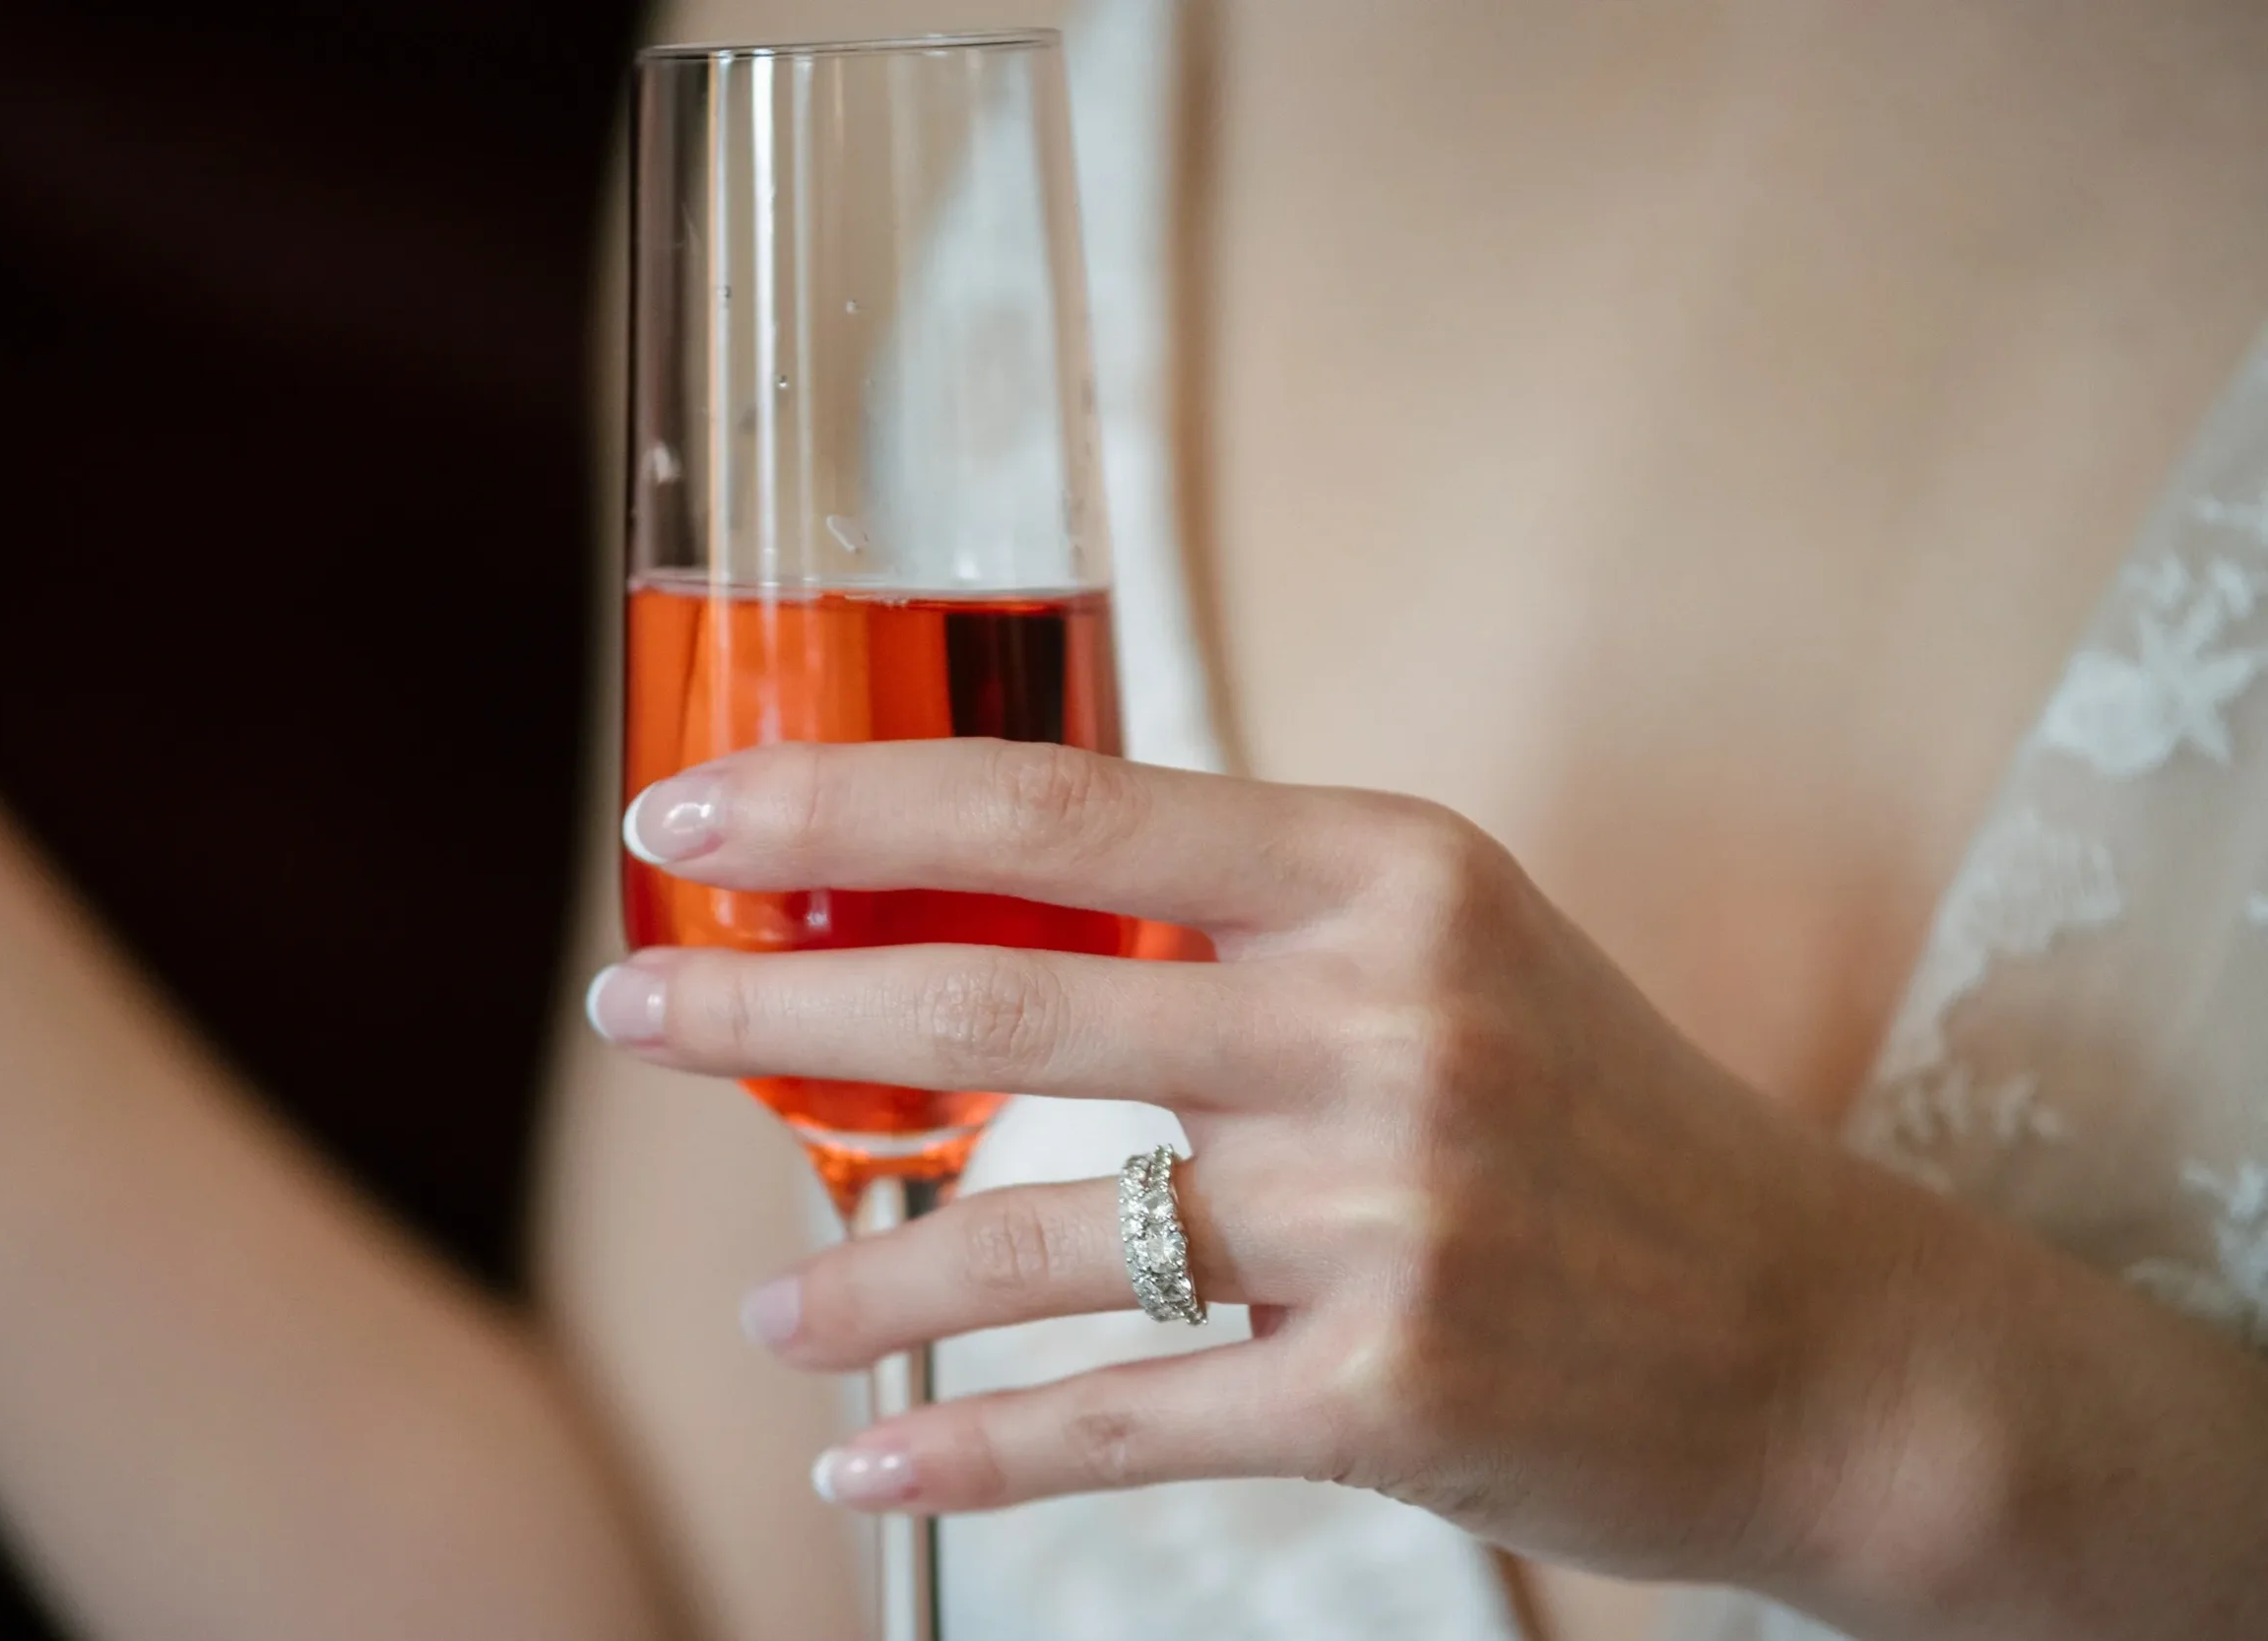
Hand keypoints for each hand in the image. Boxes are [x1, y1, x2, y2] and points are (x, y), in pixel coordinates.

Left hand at [585, 739, 1947, 1590]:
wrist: (1824, 1339)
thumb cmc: (1599, 1123)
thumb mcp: (1441, 957)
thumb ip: (1230, 926)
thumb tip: (964, 919)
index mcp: (1386, 873)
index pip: (1056, 810)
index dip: (846, 803)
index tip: (689, 814)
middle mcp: (1385, 1022)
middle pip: (1003, 999)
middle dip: (775, 1007)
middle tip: (630, 1006)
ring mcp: (1390, 1215)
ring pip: (1044, 1238)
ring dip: (868, 1277)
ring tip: (771, 1303)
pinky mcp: (1394, 1397)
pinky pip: (1122, 1419)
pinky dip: (972, 1448)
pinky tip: (868, 1463)